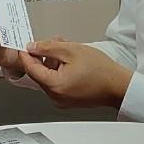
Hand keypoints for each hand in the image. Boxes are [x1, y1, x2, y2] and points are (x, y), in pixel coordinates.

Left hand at [16, 39, 132, 108]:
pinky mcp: (68, 100)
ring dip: (52, 62)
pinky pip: (56, 83)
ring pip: (48, 77)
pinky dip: (58, 71)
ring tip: (65, 49)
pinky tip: (68, 61)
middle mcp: (55, 97)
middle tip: (50, 43)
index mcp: (54, 85)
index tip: (24, 46)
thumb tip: (33, 47)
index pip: (31, 69)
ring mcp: (61, 100)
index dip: (26, 55)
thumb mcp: (72, 50)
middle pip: (39, 73)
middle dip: (42, 56)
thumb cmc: (101, 71)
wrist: (119, 86)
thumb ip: (48, 47)